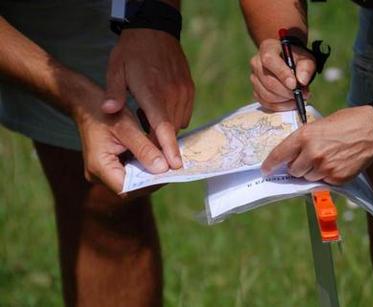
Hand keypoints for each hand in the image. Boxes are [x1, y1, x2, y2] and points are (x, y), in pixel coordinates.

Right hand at [73, 85, 168, 193]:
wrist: (87, 103)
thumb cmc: (106, 112)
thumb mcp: (127, 127)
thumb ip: (145, 149)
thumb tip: (164, 169)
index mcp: (99, 166)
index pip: (128, 188)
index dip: (150, 184)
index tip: (170, 173)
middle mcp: (98, 175)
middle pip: (131, 188)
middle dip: (153, 179)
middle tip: (174, 168)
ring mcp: (103, 174)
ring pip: (132, 181)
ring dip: (150, 173)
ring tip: (168, 163)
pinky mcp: (109, 168)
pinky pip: (130, 173)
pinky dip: (144, 166)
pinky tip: (158, 157)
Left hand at [102, 29, 194, 169]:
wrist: (155, 29)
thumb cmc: (132, 52)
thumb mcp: (116, 69)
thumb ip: (114, 92)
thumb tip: (108, 111)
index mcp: (152, 92)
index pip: (163, 126)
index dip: (168, 147)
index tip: (174, 165)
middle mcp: (172, 94)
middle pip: (170, 130)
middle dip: (160, 141)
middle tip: (145, 143)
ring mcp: (184, 92)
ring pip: (179, 123)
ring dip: (166, 129)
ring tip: (149, 118)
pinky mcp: (189, 89)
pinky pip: (185, 114)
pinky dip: (174, 119)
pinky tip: (160, 109)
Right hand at [250, 38, 315, 110]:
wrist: (286, 60)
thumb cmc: (296, 58)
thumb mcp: (305, 58)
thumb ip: (306, 67)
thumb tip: (302, 81)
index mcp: (267, 49)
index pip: (269, 60)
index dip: (281, 74)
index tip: (294, 85)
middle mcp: (256, 63)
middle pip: (268, 81)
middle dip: (286, 92)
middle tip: (301, 95)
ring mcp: (254, 78)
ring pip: (266, 95)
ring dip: (284, 101)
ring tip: (298, 99)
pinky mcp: (256, 91)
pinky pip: (265, 103)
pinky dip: (279, 106)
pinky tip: (290, 103)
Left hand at [261, 106, 372, 184]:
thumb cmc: (348, 122)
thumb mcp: (319, 124)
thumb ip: (304, 139)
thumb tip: (293, 154)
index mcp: (305, 136)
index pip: (280, 154)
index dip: (270, 163)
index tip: (266, 170)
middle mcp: (312, 153)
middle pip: (293, 170)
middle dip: (297, 166)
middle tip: (308, 158)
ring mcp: (325, 167)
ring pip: (307, 178)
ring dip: (312, 172)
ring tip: (326, 159)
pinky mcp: (337, 178)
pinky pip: (323, 182)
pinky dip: (327, 176)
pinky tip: (337, 163)